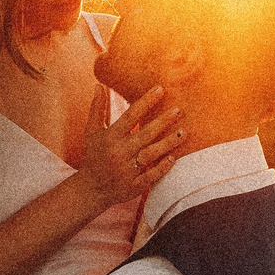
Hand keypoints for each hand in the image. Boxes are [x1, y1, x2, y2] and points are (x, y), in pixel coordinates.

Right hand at [76, 87, 184, 206]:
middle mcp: (119, 152)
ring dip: (168, 143)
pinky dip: (162, 167)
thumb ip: (97, 108)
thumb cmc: (94, 155)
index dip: (146, 102)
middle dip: (162, 121)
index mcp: (110, 137)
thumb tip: (99, 85)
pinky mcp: (134, 185)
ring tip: (183, 132)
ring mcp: (127, 170)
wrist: (90, 189)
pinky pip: (150, 175)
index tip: (160, 89)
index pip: (130, 116)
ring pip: (151, 154)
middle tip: (178, 110)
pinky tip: (174, 157)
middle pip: (145, 134)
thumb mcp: (92, 131)